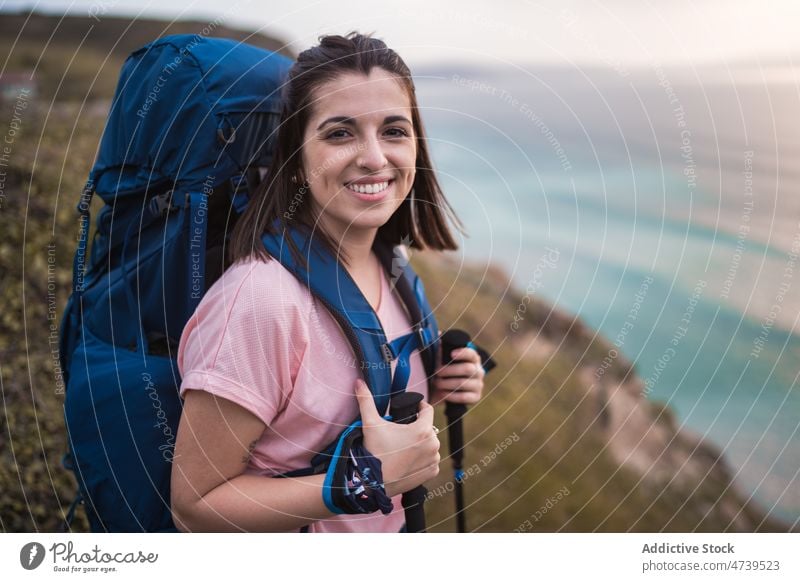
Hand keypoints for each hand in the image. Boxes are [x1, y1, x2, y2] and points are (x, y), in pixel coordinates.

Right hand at [355, 379, 439, 497]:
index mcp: (423, 430)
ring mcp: (433, 460)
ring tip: (405, 446)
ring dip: (421, 443)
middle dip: (417, 427)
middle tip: (401, 431)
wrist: (373, 483)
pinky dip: (423, 458)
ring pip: (430, 444)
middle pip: (428, 428)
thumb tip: (359, 382)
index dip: (419, 407)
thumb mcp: (370, 423)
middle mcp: (433, 445)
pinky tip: (409, 458)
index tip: (411, 409)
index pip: (427, 410)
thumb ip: (366, 400)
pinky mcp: (431, 472)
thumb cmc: (374, 452)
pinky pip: (431, 460)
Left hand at [430, 346, 484, 405]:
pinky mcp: (476, 397)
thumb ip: (442, 348)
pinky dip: (451, 395)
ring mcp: (479, 385)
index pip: (472, 354)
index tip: (451, 353)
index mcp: (473, 359)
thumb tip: (438, 334)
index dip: (463, 353)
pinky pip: (464, 397)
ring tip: (436, 383)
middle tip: (436, 372)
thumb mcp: (443, 360)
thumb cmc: (445, 371)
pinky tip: (443, 393)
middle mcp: (479, 371)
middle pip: (467, 369)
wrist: (444, 391)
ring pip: (463, 383)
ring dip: (447, 383)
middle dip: (449, 370)